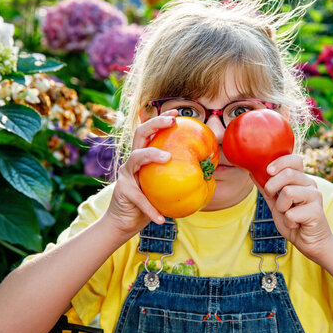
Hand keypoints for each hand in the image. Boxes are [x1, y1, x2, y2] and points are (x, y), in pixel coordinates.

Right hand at [103, 110, 177, 236]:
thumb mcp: (167, 187)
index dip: (162, 119)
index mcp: (145, 156)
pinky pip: (139, 199)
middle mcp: (133, 160)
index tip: (177, 111)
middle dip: (155, 123)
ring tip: (167, 157)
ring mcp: (126, 174)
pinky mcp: (122, 190)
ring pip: (136, 157)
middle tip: (172, 122)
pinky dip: (151, 209)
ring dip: (151, 155)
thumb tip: (210, 170)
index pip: (152, 132)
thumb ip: (181, 176)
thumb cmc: (151, 202)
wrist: (126, 221)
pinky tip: (161, 219)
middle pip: (140, 133)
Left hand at [256, 154, 332, 262]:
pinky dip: (288, 222)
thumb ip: (266, 189)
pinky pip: (291, 213)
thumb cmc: (294, 221)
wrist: (311, 242)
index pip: (295, 160)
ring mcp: (315, 197)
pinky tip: (296, 225)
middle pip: (288, 173)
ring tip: (288, 214)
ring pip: (288, 192)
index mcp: (301, 180)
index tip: (268, 171)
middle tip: (272, 198)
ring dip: (281, 208)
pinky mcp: (316, 212)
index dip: (280, 162)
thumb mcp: (276, 204)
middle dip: (272, 186)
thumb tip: (252, 172)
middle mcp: (310, 185)